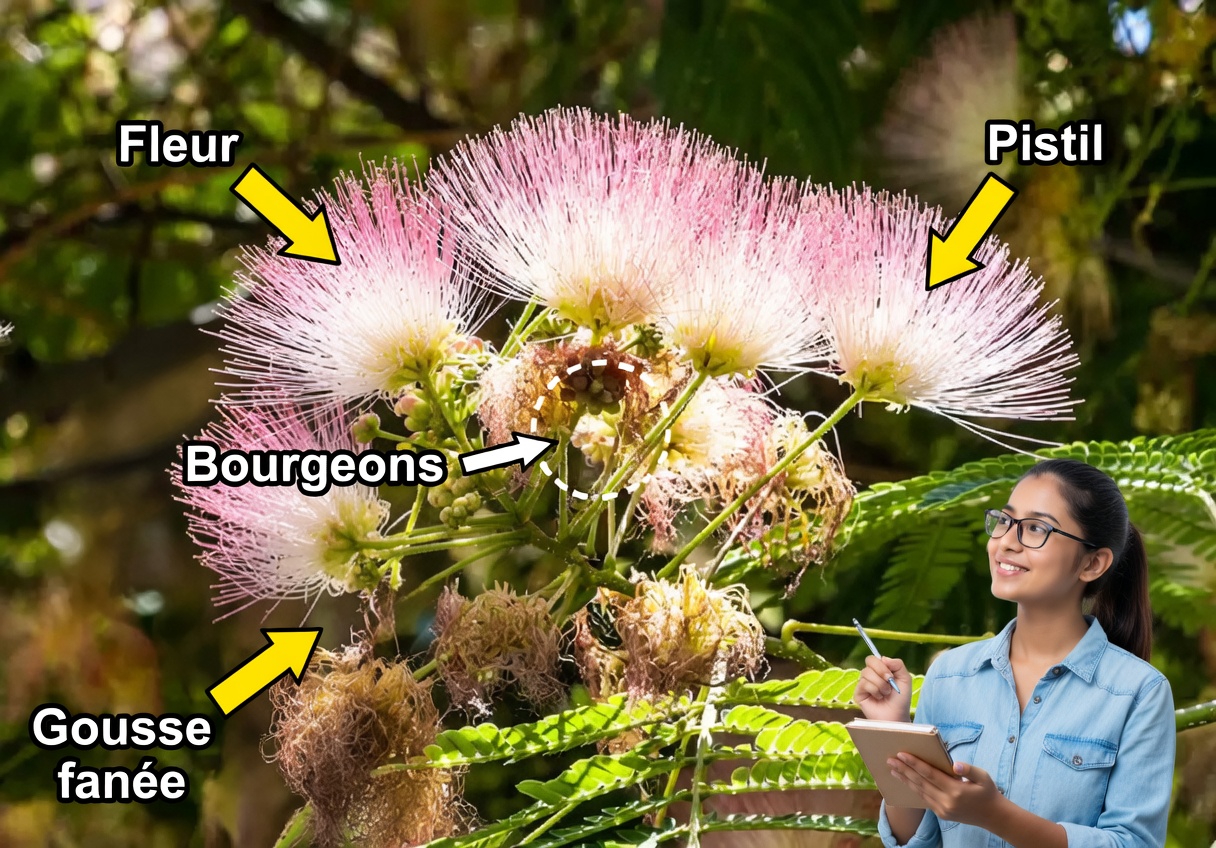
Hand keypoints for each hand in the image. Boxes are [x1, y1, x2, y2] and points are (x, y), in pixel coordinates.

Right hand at [853, 655, 912, 721]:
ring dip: (880, 684)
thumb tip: (883, 658)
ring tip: (885, 694)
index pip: (875, 658)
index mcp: (880, 671)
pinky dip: (874, 690)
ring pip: (866, 673)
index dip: (882, 664)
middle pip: (869, 661)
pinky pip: (863, 683)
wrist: (897, 716)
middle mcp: (870, 675)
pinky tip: (878, 698)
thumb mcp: (905, 679)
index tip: (891, 674)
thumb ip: (898, 664)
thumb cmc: (901, 699)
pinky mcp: (858, 693)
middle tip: (889, 682)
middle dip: (881, 671)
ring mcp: (863, 684)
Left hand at [886, 754, 1004, 829]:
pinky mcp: (941, 814)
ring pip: (920, 792)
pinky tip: (906, 781)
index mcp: (956, 790)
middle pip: (920, 783)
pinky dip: (914, 789)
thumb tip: (955, 764)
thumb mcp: (983, 777)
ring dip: (905, 780)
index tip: (901, 754)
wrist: (993, 816)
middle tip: (890, 759)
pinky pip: (924, 799)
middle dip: (904, 770)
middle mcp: (947, 802)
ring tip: (893, 770)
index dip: (914, 763)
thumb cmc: (987, 792)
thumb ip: (969, 769)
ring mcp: (943, 810)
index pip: (930, 774)